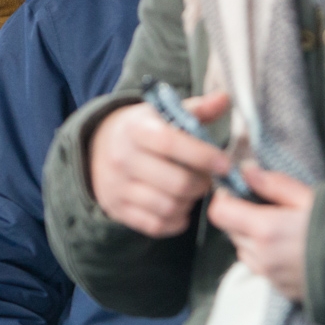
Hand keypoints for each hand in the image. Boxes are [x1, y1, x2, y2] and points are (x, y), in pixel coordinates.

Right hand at [89, 92, 231, 236]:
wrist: (99, 147)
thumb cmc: (144, 129)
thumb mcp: (164, 113)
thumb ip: (197, 108)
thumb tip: (225, 98)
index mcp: (135, 129)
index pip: (170, 143)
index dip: (202, 155)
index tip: (225, 164)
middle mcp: (121, 158)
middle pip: (176, 183)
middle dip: (202, 184)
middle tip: (208, 178)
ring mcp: (116, 187)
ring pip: (169, 207)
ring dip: (189, 202)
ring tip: (192, 191)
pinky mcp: (117, 209)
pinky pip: (156, 225)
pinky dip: (175, 220)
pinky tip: (179, 206)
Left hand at [207, 165, 312, 302]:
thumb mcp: (308, 197)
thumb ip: (272, 184)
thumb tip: (246, 171)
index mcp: (265, 229)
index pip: (220, 213)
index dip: (224, 199)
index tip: (237, 192)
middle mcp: (262, 256)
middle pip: (231, 232)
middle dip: (240, 217)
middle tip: (266, 208)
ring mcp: (271, 276)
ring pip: (244, 252)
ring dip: (252, 239)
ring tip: (281, 230)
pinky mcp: (281, 290)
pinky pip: (261, 269)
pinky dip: (266, 257)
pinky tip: (291, 249)